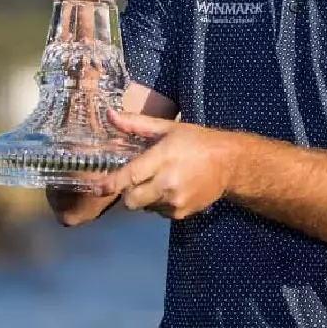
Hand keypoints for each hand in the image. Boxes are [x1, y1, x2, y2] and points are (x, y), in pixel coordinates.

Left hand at [93, 111, 238, 219]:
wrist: (229, 163)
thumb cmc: (196, 141)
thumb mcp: (168, 128)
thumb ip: (136, 124)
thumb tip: (109, 114)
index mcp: (164, 157)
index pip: (130, 176)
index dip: (110, 184)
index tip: (96, 188)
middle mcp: (168, 182)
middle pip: (131, 200)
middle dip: (126, 193)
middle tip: (133, 181)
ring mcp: (175, 200)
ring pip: (144, 207)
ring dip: (144, 197)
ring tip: (157, 181)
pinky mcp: (181, 213)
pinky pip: (158, 213)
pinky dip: (158, 203)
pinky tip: (170, 190)